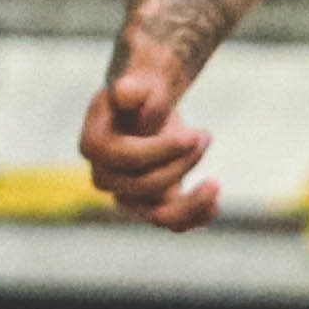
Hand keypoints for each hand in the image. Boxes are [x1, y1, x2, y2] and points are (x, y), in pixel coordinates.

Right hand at [76, 50, 217, 226]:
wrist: (144, 110)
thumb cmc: (140, 95)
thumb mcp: (137, 84)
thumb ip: (133, 88)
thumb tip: (125, 93)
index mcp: (93, 146)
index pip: (129, 158)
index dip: (164, 150)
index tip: (195, 133)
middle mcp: (105, 178)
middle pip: (147, 185)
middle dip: (182, 163)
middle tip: (204, 135)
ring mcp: (126, 196)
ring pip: (159, 216)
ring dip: (192, 202)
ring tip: (215, 183)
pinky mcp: (148, 207)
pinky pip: (172, 224)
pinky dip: (196, 217)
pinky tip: (215, 201)